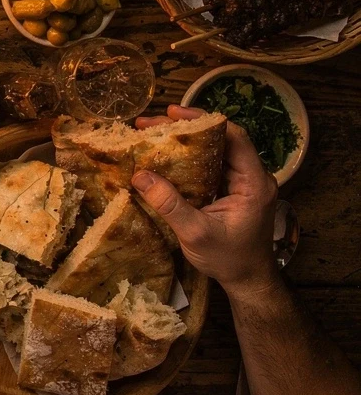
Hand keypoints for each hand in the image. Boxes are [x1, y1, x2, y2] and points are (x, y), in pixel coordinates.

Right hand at [132, 122, 278, 299]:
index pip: (234, 137)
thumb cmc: (229, 259)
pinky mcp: (233, 190)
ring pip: (214, 150)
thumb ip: (170, 205)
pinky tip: (165, 155)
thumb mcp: (196, 234)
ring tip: (152, 134)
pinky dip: (188, 157)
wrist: (249, 281)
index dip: (205, 120)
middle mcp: (253, 177)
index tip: (174, 114)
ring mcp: (243, 183)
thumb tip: (139, 176)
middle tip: (150, 124)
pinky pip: (211, 164)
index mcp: (254, 183)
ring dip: (185, 140)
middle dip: (186, 128)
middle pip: (221, 139)